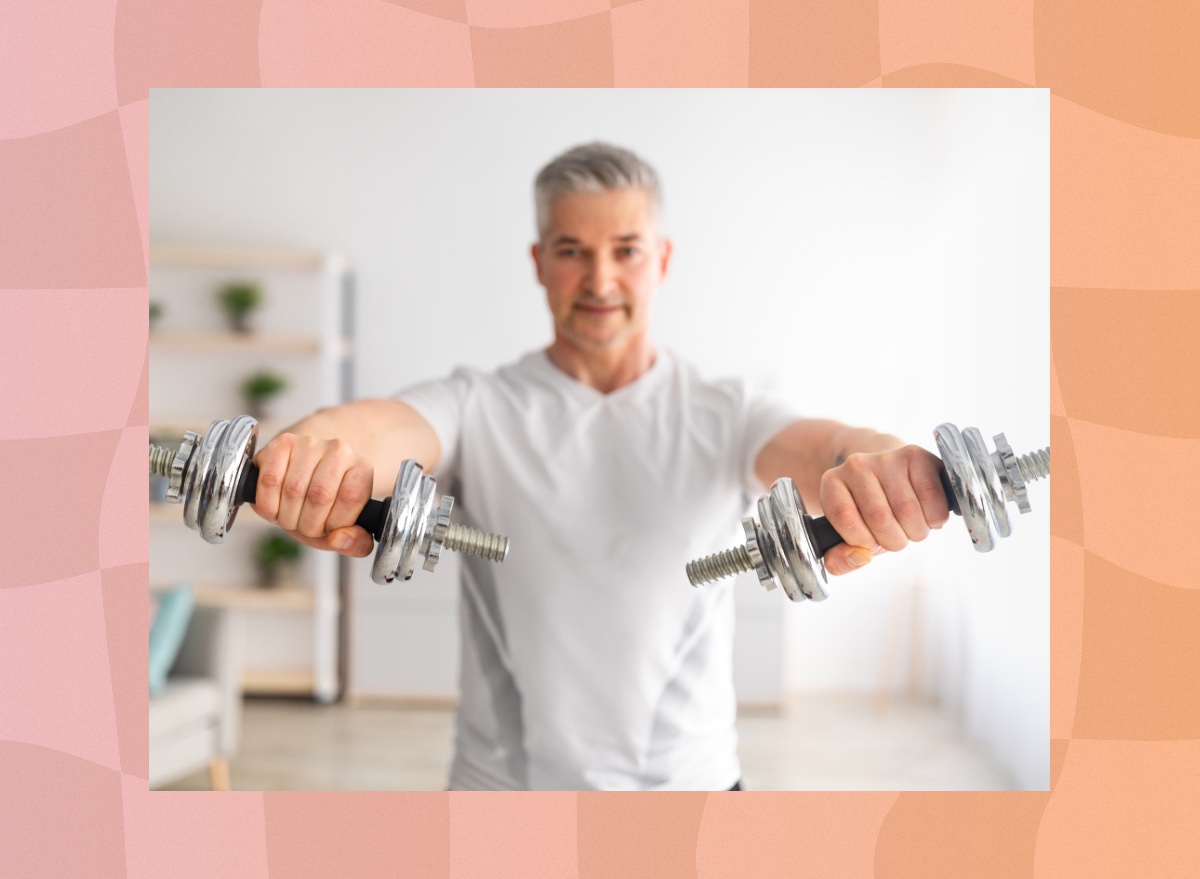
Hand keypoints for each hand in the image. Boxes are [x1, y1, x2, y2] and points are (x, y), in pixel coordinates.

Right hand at [250, 433, 375, 557]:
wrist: (299, 478)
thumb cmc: (323, 507)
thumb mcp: (344, 529)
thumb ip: (355, 543)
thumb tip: (339, 540)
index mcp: (361, 469)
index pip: (350, 498)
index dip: (334, 523)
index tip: (328, 527)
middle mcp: (339, 450)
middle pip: (320, 495)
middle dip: (308, 524)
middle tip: (305, 526)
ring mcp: (310, 443)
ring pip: (293, 489)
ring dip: (287, 517)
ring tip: (290, 517)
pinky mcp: (282, 443)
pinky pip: (270, 480)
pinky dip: (268, 505)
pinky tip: (274, 508)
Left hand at [818, 445, 949, 575]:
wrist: (890, 477)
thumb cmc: (869, 514)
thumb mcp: (847, 540)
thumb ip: (840, 561)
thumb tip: (860, 557)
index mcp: (832, 483)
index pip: (844, 518)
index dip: (863, 540)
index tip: (870, 540)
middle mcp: (856, 465)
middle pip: (880, 518)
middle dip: (894, 541)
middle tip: (896, 536)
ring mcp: (887, 458)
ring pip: (908, 510)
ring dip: (916, 532)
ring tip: (911, 526)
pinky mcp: (916, 455)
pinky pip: (931, 495)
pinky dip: (935, 517)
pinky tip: (928, 515)